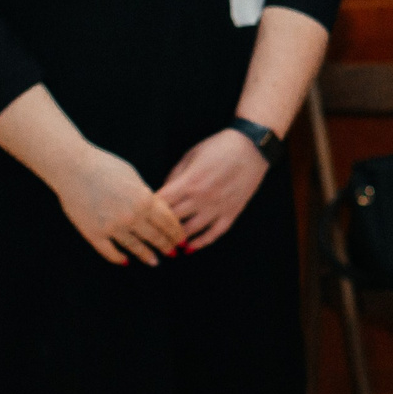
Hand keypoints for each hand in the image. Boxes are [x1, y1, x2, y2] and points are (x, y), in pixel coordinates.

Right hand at [53, 145, 185, 264]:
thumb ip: (145, 195)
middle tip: (173, 253)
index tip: (181, 239)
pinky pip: (109, 251)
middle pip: (154, 236)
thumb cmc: (105, 166)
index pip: (167, 221)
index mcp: (145, 200)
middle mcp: (132, 217)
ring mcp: (112, 227)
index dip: (176, 232)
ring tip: (154, 262)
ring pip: (135, 246)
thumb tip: (154, 208)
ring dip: (146, 255)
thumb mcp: (134, 177)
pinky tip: (125, 261)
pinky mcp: (93, 234)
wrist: (73, 168)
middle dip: (166, 246)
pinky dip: (118, 258)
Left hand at [157, 128, 272, 249]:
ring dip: (177, 239)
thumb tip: (163, 193)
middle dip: (158, 228)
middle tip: (148, 235)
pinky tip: (191, 247)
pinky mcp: (232, 211)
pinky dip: (202, 242)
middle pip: (172, 220)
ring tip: (166, 245)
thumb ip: (175, 176)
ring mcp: (218, 207)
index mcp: (189, 182)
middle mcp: (201, 198)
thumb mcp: (191, 155)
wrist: (252, 146)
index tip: (140, 216)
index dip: (147, 211)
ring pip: (191, 231)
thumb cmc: (219, 146)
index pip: (160, 204)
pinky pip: (215, 233)